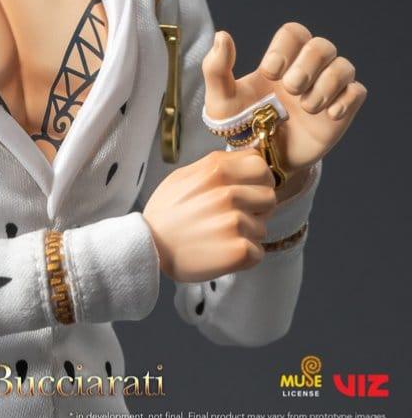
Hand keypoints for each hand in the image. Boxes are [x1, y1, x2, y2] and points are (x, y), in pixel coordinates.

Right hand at [143, 148, 275, 281]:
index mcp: (216, 169)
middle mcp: (229, 192)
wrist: (148, 246)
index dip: (259, 178)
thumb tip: (243, 161)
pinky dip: (244, 256)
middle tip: (236, 216)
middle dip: (257, 208)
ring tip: (221, 236)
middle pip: (269, 196)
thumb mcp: (184, 175)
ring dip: (247, 234)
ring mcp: (235, 221)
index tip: (250, 188)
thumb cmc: (166, 211)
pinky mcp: (239, 250)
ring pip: (263, 227)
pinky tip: (223, 252)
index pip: (261, 165)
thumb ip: (215, 167)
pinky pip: (258, 252)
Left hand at [202, 23, 366, 176]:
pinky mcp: (341, 111)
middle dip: (307, 65)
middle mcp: (306, 70)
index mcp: (279, 61)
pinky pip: (357, 92)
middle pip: (322, 45)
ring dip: (326, 84)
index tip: (270, 72)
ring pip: (343, 66)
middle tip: (291, 88)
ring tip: (307, 107)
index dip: (285, 48)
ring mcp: (325, 90)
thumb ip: (216, 68)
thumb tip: (222, 35)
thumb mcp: (221, 101)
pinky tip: (329, 115)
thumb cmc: (241, 127)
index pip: (294, 33)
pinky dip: (346, 100)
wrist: (262, 160)